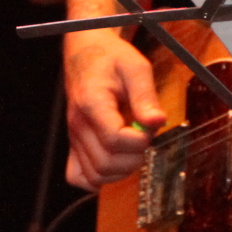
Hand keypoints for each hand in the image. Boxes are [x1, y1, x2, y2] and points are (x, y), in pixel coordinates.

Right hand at [62, 27, 164, 190]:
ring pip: (95, 175)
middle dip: (134, 157)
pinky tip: (114, 162)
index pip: (114, 140)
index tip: (150, 126)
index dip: (139, 141)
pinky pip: (79, 177)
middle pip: (106, 162)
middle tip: (144, 136)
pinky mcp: (73, 144)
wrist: (86, 53)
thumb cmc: (110, 58)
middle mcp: (78, 125)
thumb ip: (146, 96)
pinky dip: (98, 178)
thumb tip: (158, 122)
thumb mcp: (135, 67)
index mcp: (92, 104)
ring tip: (132, 147)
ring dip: (121, 170)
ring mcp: (74, 137)